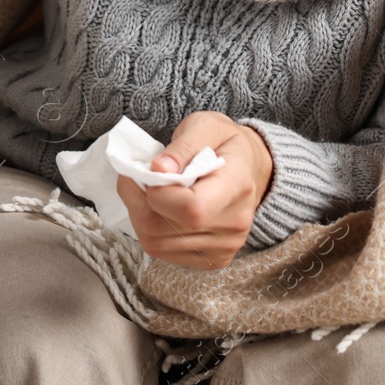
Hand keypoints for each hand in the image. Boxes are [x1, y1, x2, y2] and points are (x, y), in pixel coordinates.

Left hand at [114, 111, 272, 269]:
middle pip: (166, 228)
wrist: (248, 168)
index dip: (159, 194)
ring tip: (147, 191)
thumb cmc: (224, 144)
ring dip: (138, 215)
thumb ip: (182, 146)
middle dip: (138, 201)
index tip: (149, 172)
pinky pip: (164, 251)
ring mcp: (225, 245)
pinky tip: (158, 209)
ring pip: (156, 242)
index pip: (193, 209)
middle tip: (136, 177)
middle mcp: (235, 223)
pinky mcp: (213, 258)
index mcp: (237, 185)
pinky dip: (149, 229)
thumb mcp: (205, 126)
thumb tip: (158, 169)